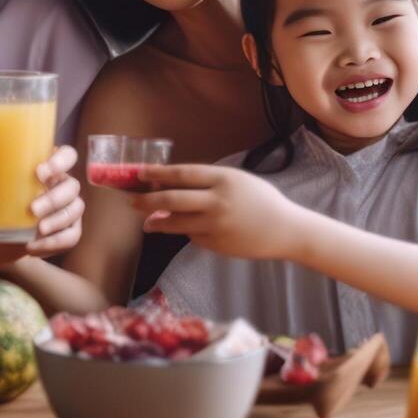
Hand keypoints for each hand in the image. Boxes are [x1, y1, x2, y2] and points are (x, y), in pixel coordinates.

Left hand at [0, 142, 84, 272]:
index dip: (60, 160)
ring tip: (35, 228)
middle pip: (72, 183)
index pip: (63, 154)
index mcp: (31, 166)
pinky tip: (33, 246)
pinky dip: (57, 241)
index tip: (38, 172)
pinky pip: (73, 235)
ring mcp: (57, 211)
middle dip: (57, 195)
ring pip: (75, 208)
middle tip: (33, 207)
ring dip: (58, 219)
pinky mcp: (57, 234)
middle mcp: (50, 186)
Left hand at [134, 164, 307, 261]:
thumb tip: (170, 184)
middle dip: (147, 200)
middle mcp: (217, 201)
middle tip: (132, 201)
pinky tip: (187, 230)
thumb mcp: (237, 181)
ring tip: (146, 222)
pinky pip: (192, 236)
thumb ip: (207, 182)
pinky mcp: (216, 244)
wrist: (286, 230)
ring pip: (176, 223)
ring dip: (156, 222)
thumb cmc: (260, 201)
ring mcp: (216, 225)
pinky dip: (186, 232)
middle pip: (171, 200)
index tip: (139, 173)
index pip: (182, 174)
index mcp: (223, 179)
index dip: (158, 173)